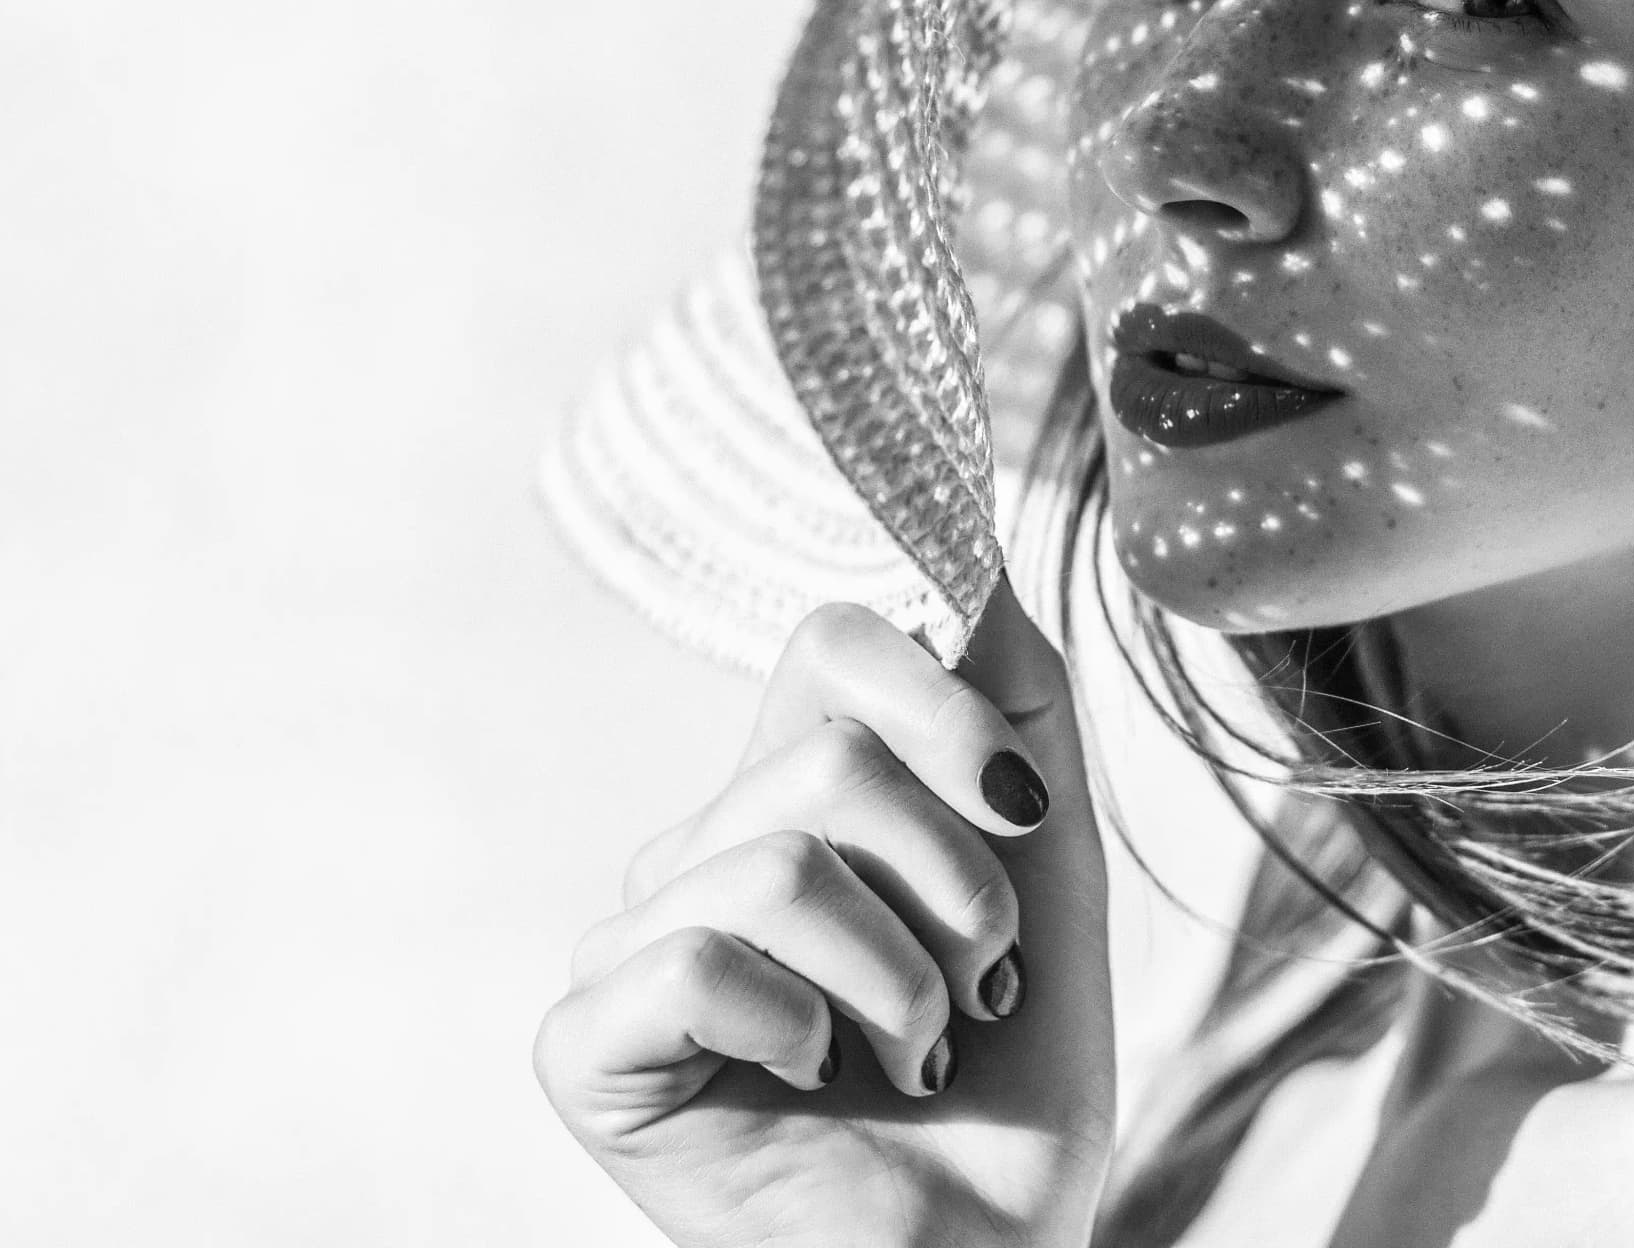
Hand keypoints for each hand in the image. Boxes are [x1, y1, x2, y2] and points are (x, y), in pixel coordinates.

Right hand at [537, 583, 1114, 1247]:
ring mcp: (627, 948)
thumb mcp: (1046, 860)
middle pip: (828, 760)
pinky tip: (810, 1085)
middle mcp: (693, 854)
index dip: (942, 704)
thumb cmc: (1015, 1079)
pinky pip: (699, 959)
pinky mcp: (587, 1047)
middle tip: (973, 993)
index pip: (830, 643)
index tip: (1020, 809)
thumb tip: (962, 547)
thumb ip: (1011, 697)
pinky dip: (802, 1030)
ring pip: (779, 863)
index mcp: (788, 796)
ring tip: (913, 1056)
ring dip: (904, 983)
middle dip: (957, 891)